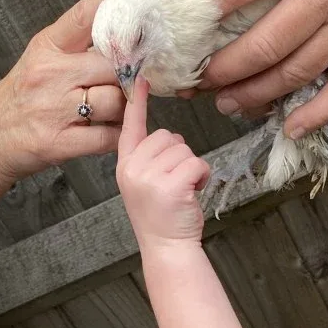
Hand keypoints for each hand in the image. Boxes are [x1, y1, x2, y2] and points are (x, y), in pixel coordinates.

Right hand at [0, 0, 126, 184]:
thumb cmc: (16, 102)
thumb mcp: (38, 62)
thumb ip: (74, 48)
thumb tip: (121, 35)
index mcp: (45, 48)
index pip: (83, 17)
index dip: (110, 1)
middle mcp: (49, 74)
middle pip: (113, 66)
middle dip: (127, 77)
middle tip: (128, 84)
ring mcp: (53, 109)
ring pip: (116, 101)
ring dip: (124, 109)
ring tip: (114, 111)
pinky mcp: (58, 142)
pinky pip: (108, 136)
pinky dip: (117, 136)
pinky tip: (109, 132)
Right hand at [116, 79, 210, 249]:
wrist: (167, 249)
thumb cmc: (161, 218)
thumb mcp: (144, 184)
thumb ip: (148, 159)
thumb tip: (167, 137)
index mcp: (125, 166)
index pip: (130, 127)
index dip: (137, 103)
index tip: (142, 79)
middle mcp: (133, 168)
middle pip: (166, 136)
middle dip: (179, 155)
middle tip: (175, 182)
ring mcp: (150, 177)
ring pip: (183, 149)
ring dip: (192, 167)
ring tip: (183, 190)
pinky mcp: (170, 185)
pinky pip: (196, 162)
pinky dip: (202, 175)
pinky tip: (193, 192)